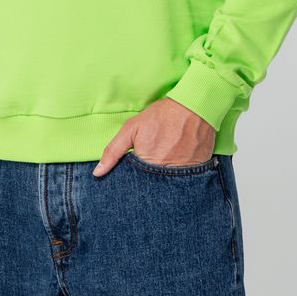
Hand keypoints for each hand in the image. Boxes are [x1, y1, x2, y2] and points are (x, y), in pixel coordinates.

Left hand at [92, 97, 215, 176]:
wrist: (194, 106)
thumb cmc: (162, 116)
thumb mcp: (132, 129)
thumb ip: (113, 152)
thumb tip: (98, 173)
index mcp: (147, 166)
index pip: (135, 186)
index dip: (135, 179)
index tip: (138, 169)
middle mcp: (166, 174)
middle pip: (153, 188)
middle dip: (150, 181)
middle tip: (156, 161)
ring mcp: (184, 175)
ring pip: (170, 186)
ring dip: (167, 179)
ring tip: (169, 159)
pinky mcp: (198, 171)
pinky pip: (188, 182)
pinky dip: (182, 175)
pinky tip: (181, 160)